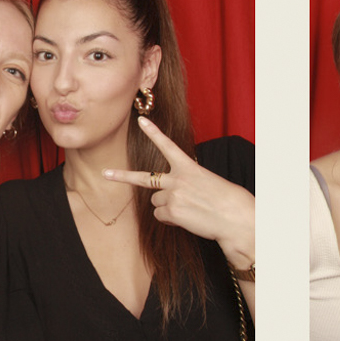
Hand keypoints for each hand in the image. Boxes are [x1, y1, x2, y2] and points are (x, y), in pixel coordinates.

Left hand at [103, 117, 254, 267]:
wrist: (234, 216)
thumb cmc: (224, 199)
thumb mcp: (204, 181)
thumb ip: (184, 182)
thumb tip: (164, 199)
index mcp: (188, 167)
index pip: (167, 146)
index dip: (153, 132)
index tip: (141, 120)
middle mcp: (177, 179)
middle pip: (144, 179)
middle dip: (123, 177)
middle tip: (106, 173)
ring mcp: (173, 196)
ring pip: (156, 202)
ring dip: (167, 207)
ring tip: (188, 209)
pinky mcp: (172, 212)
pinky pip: (160, 216)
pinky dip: (171, 220)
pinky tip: (187, 219)